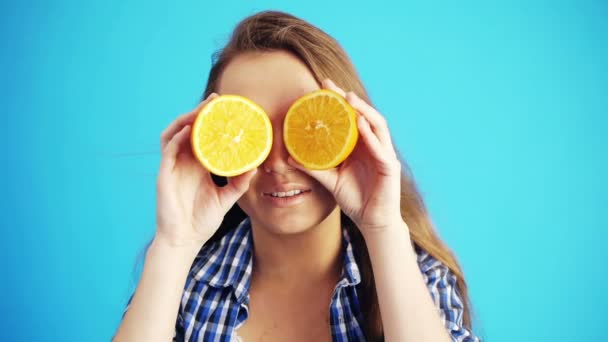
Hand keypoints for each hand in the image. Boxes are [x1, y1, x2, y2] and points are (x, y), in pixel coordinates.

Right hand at [155, 93, 256, 247]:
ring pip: (175, 134)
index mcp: (197, 166)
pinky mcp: (164, 175)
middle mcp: (184, 162)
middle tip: (216, 101)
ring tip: (201, 109)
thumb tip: (255, 166)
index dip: (212, 122)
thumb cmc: (201, 221)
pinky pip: (168, 151)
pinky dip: (176, 138)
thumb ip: (239, 183)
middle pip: (189, 130)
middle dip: (200, 113)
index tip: (228, 109)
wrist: (184, 241)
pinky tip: (188, 130)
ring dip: (186, 119)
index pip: (204, 137)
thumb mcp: (226, 199)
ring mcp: (173, 167)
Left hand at [288, 79, 403, 235]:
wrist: (371, 222)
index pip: (351, 117)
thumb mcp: (330, 180)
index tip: (321, 87)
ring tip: (349, 99)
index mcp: (361, 145)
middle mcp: (374, 145)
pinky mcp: (390, 167)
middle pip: (363, 115)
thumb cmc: (355, 199)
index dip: (339, 101)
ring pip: (377, 125)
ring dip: (364, 110)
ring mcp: (384, 154)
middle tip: (330, 86)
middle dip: (349, 99)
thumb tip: (289, 157)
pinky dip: (371, 136)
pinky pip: (380, 148)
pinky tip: (360, 125)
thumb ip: (313, 168)